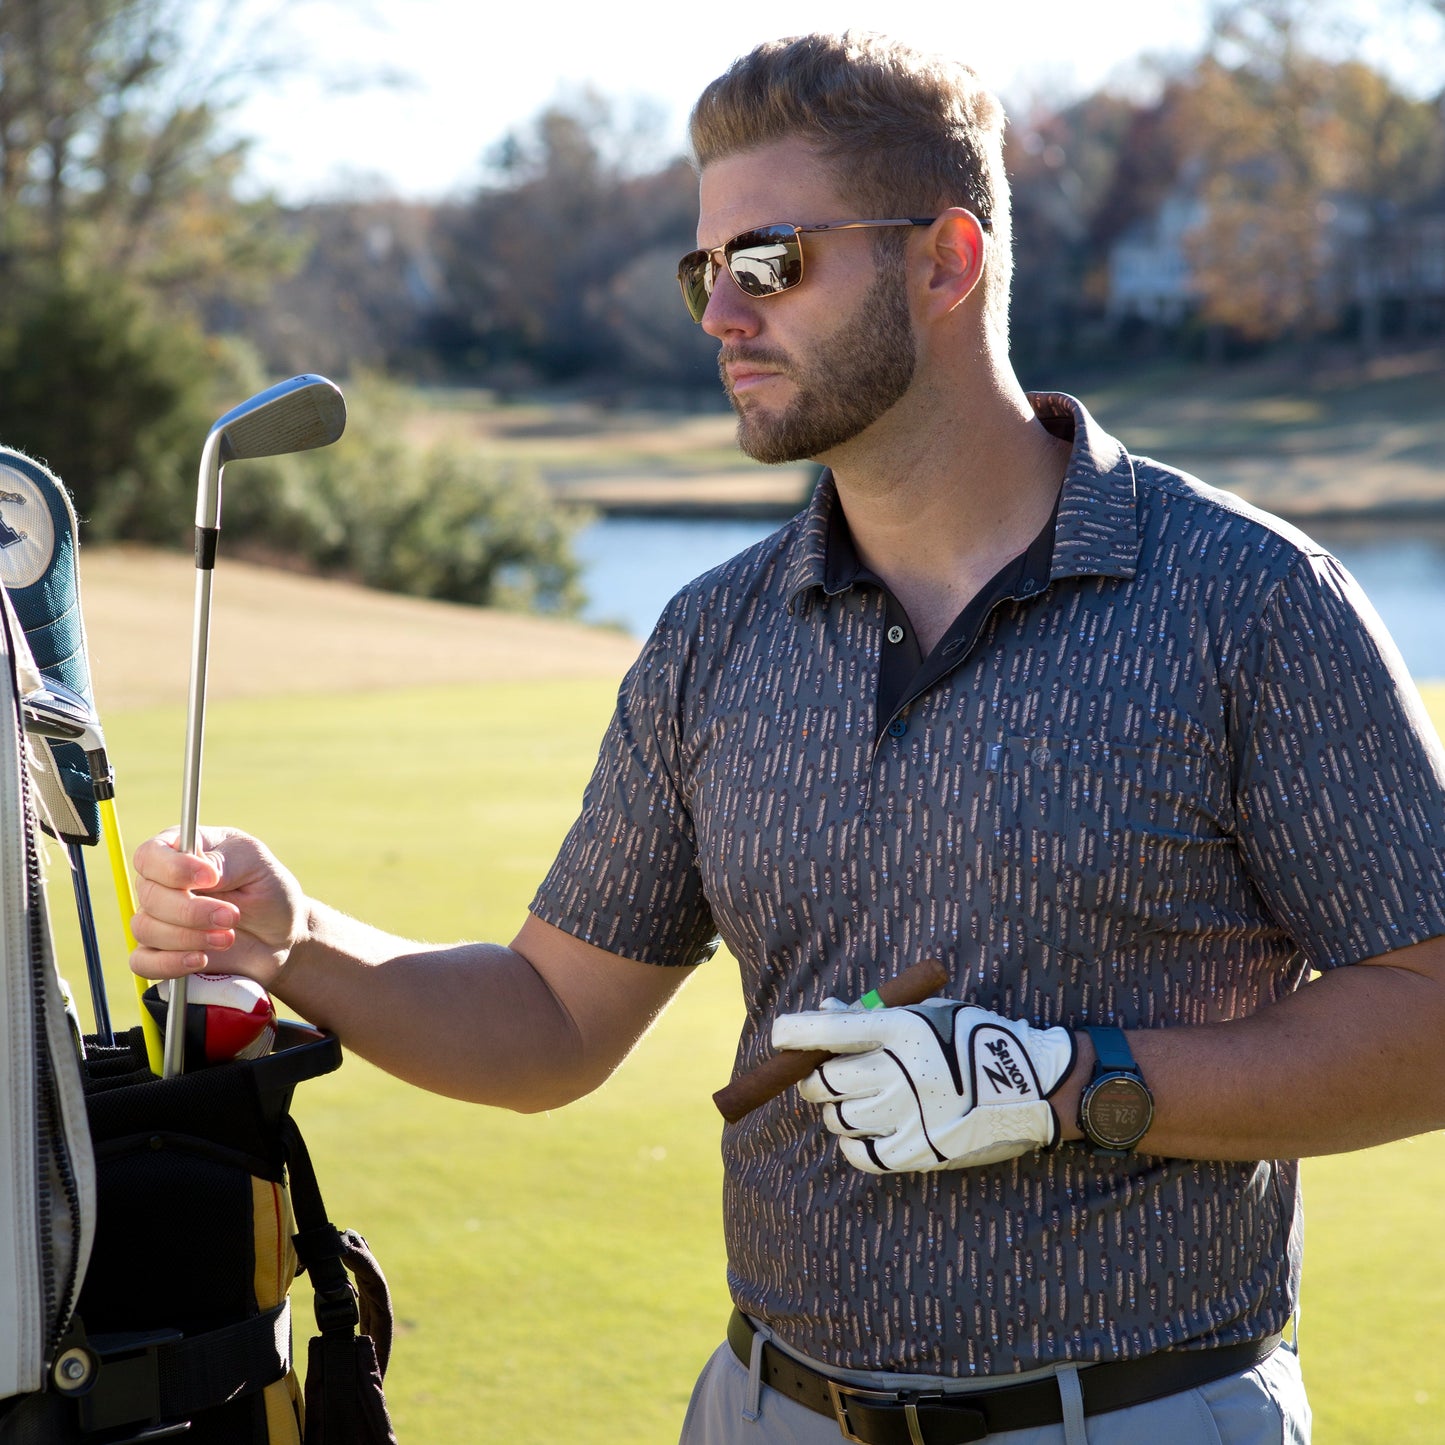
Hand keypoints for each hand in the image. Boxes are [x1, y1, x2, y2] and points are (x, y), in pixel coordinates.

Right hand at [130, 827, 306, 989]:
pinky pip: (143, 962)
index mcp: (182, 851)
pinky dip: (169, 964)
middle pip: (148, 895)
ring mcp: (159, 919)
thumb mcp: (258, 863)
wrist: (282, 936)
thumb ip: (228, 860)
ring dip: (188, 937)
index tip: (210, 879)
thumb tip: (201, 871)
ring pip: (145, 929)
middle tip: (232, 917)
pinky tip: (201, 960)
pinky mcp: (162, 953)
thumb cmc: (268, 890)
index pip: (150, 854)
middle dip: (191, 911)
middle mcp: (163, 884)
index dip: (172, 868)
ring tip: (228, 938)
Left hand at [771, 999, 1076, 1173]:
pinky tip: (868, 1132)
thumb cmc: (976, 1039)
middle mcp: (897, 1072)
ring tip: (861, 1102)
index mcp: (899, 1029)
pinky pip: (858, 1154)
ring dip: (837, 1110)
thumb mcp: (929, 1011)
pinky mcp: (916, 1152)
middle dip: (816, 1076)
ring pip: (836, 1117)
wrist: (1033, 1086)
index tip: (780, 1037)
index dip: (793, 1034)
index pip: (825, 1032)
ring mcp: (906, 1116)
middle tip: (830, 1075)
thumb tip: (826, 1010)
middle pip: (822, 1080)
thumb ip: (874, 1013)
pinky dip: (854, 1143)